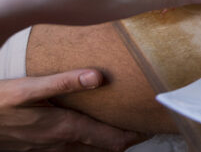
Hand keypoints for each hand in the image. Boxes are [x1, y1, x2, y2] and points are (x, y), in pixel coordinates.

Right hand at [0, 70, 140, 150]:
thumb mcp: (28, 88)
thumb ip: (64, 81)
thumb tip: (98, 76)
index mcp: (65, 128)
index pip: (112, 140)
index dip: (135, 135)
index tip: (152, 124)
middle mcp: (60, 145)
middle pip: (104, 149)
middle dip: (125, 139)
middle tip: (142, 124)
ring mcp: (49, 151)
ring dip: (106, 142)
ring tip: (122, 127)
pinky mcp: (38, 151)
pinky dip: (87, 144)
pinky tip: (89, 131)